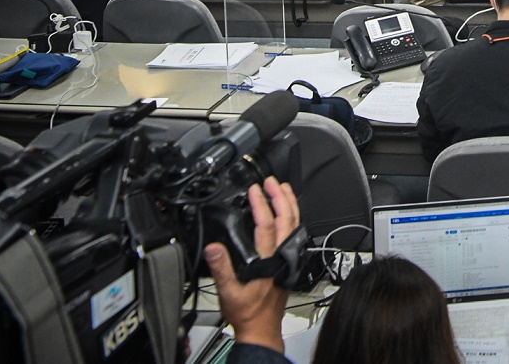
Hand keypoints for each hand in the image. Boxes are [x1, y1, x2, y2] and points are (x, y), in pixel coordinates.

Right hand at [205, 177, 299, 352]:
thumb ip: (221, 268)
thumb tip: (214, 247)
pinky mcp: (288, 261)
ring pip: (294, 223)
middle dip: (280, 196)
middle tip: (271, 181)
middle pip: (286, 218)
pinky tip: (285, 212)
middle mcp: (281, 255)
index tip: (254, 189)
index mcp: (268, 258)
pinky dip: (290, 216)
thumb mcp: (228, 291)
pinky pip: (293, 232)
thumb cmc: (248, 312)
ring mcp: (287, 257)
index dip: (261, 204)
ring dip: (289, 203)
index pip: (267, 224)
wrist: (261, 327)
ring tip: (282, 188)